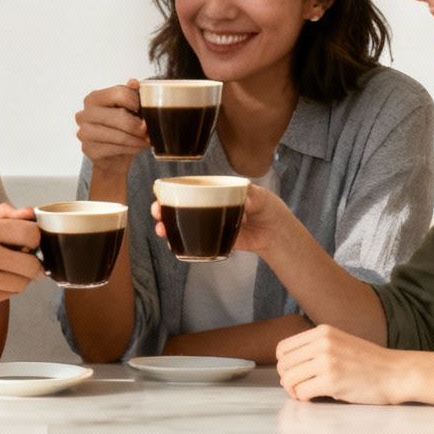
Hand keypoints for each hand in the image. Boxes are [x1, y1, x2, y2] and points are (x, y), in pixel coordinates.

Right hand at [0, 204, 42, 313]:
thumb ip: (0, 214)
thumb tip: (28, 213)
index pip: (31, 234)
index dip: (34, 238)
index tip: (29, 241)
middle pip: (33, 263)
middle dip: (32, 261)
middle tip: (23, 259)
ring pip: (23, 282)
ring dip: (20, 277)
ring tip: (5, 270)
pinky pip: (9, 294)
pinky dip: (7, 288)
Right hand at [76, 80, 149, 171]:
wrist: (113, 156)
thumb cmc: (122, 128)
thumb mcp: (129, 108)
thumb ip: (132, 94)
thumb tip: (134, 82)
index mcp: (94, 98)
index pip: (118, 93)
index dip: (136, 102)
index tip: (146, 109)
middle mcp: (84, 114)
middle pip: (120, 116)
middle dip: (138, 125)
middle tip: (149, 130)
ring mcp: (83, 133)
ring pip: (119, 136)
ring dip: (137, 140)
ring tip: (146, 141)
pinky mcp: (88, 150)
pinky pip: (115, 149)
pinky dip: (130, 149)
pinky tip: (136, 148)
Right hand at [149, 180, 297, 257]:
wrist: (278, 235)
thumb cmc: (270, 209)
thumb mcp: (263, 197)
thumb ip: (254, 195)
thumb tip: (246, 194)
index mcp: (216, 192)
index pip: (191, 189)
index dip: (174, 190)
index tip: (161, 192)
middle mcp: (209, 207)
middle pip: (181, 207)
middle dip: (164, 209)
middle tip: (156, 211)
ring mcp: (210, 224)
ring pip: (183, 224)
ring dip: (168, 227)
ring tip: (161, 230)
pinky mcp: (215, 240)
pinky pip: (194, 241)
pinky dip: (181, 243)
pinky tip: (173, 244)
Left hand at [274, 324, 407, 404]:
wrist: (397, 373)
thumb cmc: (369, 363)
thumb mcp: (340, 342)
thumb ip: (316, 347)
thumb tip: (288, 363)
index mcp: (322, 332)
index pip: (283, 348)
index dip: (284, 364)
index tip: (295, 373)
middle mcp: (322, 343)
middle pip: (283, 364)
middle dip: (287, 379)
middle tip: (299, 387)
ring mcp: (327, 361)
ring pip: (288, 379)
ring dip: (294, 390)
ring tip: (306, 393)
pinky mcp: (332, 381)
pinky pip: (301, 392)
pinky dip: (304, 398)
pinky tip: (315, 397)